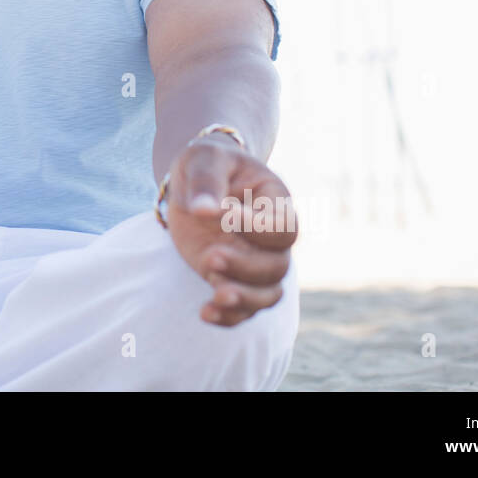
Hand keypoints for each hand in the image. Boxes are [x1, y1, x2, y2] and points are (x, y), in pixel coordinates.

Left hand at [163, 136, 297, 326]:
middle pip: (277, 266)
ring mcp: (254, 261)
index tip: (225, 215)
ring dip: (244, 299)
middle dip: (246, 267)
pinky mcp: (234, 279)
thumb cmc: (206, 163)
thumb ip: (207, 181)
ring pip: (268, 294)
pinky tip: (205, 312)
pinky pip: (244, 309)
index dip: (258, 228)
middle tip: (211, 256)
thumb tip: (204, 209)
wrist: (195, 182)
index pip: (282, 226)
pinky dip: (229, 317)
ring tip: (216, 295)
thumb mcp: (203, 159)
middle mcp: (271, 238)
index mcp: (275, 202)